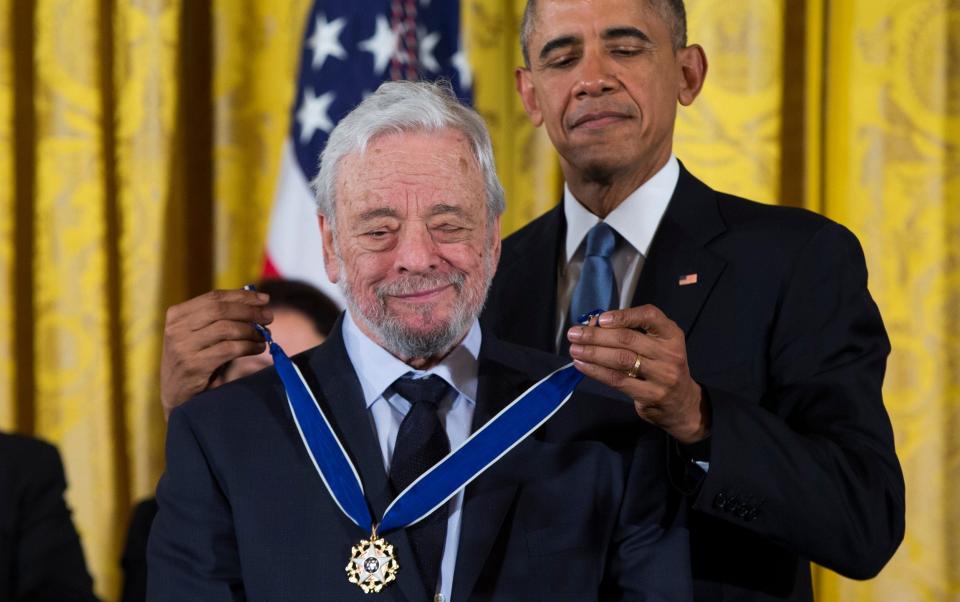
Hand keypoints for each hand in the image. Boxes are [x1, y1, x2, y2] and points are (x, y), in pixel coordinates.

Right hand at [160, 289, 273, 419]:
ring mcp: (183, 347)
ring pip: (227, 329)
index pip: (214, 297)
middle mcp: (176, 329)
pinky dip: (249, 347)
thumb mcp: (199, 334)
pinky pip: (229, 349)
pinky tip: (258, 348)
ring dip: (251, 331)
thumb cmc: (195, 359)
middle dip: (250, 312)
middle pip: (221, 310)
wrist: (176, 395)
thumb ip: (220, 317)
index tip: (264, 299)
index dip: (242, 296)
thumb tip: (257, 302)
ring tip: (264, 336)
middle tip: (269, 317)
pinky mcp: (194, 365)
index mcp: (177, 315)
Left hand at [567, 304, 709, 443]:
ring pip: (621, 359)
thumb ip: (631, 333)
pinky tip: (582, 365)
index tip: (601, 318)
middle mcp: (669, 353)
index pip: (650, 316)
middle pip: (628, 339)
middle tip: (574, 334)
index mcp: (671, 335)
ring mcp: (662, 376)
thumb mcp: (656, 345)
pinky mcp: (650, 395)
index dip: (624, 315)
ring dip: (593, 352)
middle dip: (596, 335)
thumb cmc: (661, 367)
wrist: (681, 404)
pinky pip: (617, 380)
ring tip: (574, 349)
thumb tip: (593, 325)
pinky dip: (596, 371)